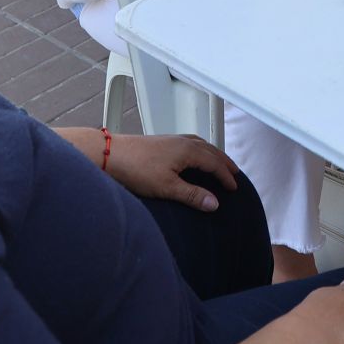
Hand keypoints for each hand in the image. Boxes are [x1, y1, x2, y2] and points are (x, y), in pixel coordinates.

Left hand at [102, 133, 238, 210]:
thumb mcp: (167, 187)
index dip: (226, 176)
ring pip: (201, 145)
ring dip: (213, 154)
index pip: (215, 163)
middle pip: (211, 151)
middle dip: (224, 162)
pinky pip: (190, 143)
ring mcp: (172, 140)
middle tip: (234, 173)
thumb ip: (192, 195)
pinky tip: (193, 155)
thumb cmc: (136, 169)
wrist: (109, 154)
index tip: (233, 188)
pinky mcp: (163, 142)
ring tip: (219, 162)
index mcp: (188, 150)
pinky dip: (200, 150)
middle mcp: (183, 142)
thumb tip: (215, 203)